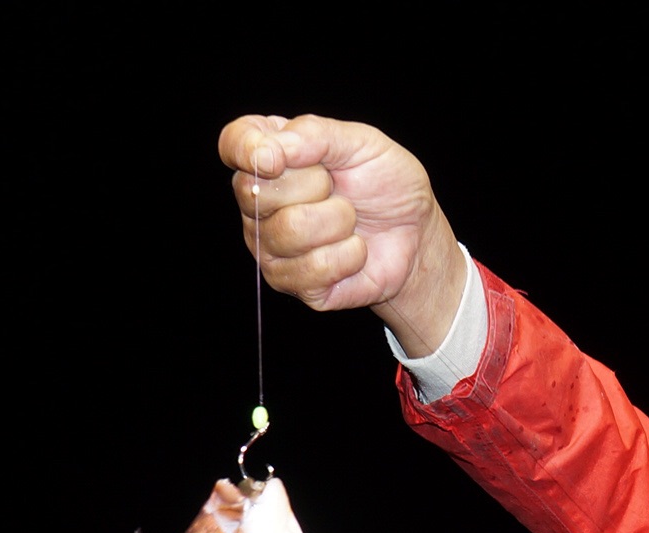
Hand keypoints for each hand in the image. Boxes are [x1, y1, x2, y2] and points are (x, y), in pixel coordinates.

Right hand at [217, 114, 467, 354]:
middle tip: (337, 189)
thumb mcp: (363, 143)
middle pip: (255, 190)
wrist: (415, 235)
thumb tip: (270, 150)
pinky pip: (312, 268)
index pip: (233, 143)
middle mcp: (258, 201)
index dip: (246, 149)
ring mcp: (269, 244)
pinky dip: (348, 256)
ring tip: (350, 220)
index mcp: (271, 154)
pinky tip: (353, 250)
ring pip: (289, 229)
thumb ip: (316, 135)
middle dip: (315, 186)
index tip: (276, 158)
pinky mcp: (288, 282)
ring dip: (338, 222)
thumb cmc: (385, 184)